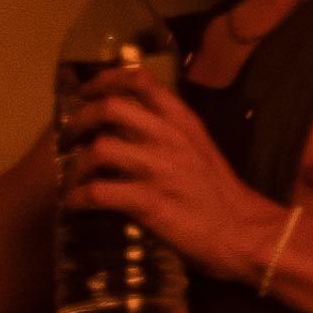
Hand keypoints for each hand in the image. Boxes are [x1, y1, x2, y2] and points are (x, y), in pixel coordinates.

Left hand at [54, 61, 255, 267]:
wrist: (244, 232)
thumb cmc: (220, 194)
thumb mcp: (200, 148)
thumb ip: (169, 134)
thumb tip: (130, 130)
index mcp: (183, 121)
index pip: (140, 81)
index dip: (106, 80)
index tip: (87, 91)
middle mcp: (168, 137)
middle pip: (110, 108)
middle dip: (80, 120)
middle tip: (68, 137)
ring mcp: (157, 169)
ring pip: (99, 148)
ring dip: (76, 164)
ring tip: (71, 178)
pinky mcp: (148, 202)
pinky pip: (99, 192)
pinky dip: (79, 197)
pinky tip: (75, 204)